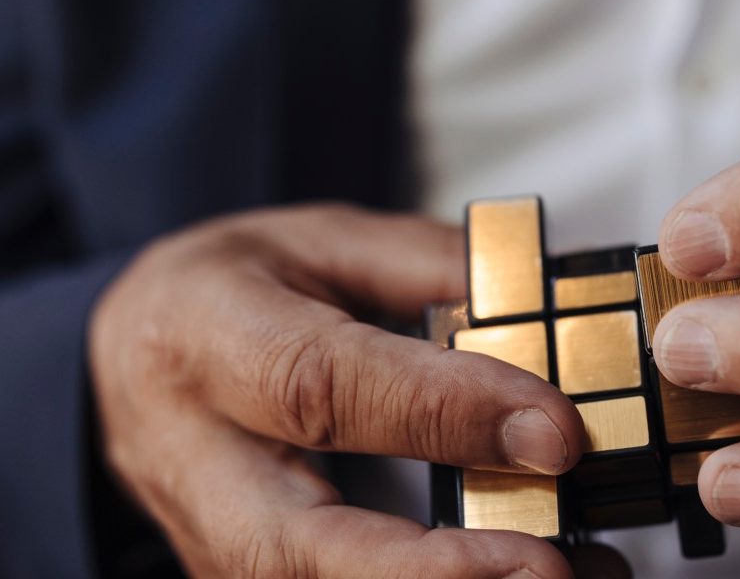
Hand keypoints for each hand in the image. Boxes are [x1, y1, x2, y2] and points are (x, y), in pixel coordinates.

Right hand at [90, 204, 591, 577]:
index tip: (551, 431)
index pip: (324, 385)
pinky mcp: (232, 570)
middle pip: (290, 542)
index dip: (441, 412)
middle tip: (547, 564)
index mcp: (209, 338)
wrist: (140, 348)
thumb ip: (425, 269)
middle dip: (425, 572)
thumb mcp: (320, 240)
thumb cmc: (228, 289)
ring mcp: (205, 532)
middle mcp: (193, 454)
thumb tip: (534, 309)